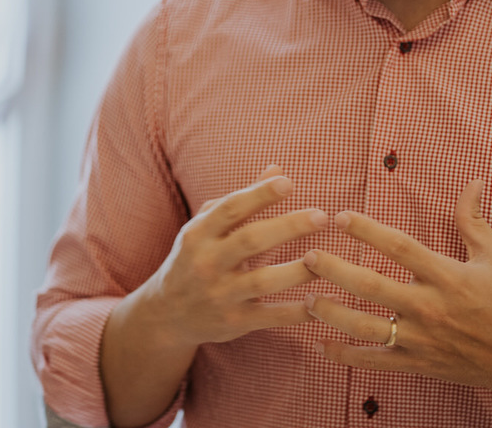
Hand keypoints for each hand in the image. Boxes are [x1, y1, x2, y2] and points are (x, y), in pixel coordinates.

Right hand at [135, 165, 327, 348]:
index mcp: (199, 234)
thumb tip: (277, 169)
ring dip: (298, 270)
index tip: (288, 183)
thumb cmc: (195, 257)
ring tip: (324, 259)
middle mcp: (207, 262)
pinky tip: (320, 300)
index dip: (259, 194)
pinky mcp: (233, 322)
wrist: (167, 313)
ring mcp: (220, 294)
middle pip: (251, 240)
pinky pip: (270, 316)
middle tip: (321, 216)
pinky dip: (297, 311)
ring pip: (263, 280)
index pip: (231, 208)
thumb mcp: (206, 227)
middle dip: (288, 226)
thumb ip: (241, 199)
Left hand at [302, 179, 491, 395]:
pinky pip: (374, 362)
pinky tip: (320, 345)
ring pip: (366, 327)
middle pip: (372, 287)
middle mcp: (430, 308)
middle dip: (336, 271)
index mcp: (447, 276)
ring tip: (306, 297)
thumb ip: (474, 219)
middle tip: (308, 257)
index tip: (340, 216)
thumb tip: (473, 181)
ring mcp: (421, 340)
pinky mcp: (417, 364)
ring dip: (332, 313)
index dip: (368, 230)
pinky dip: (345, 355)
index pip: (400, 248)